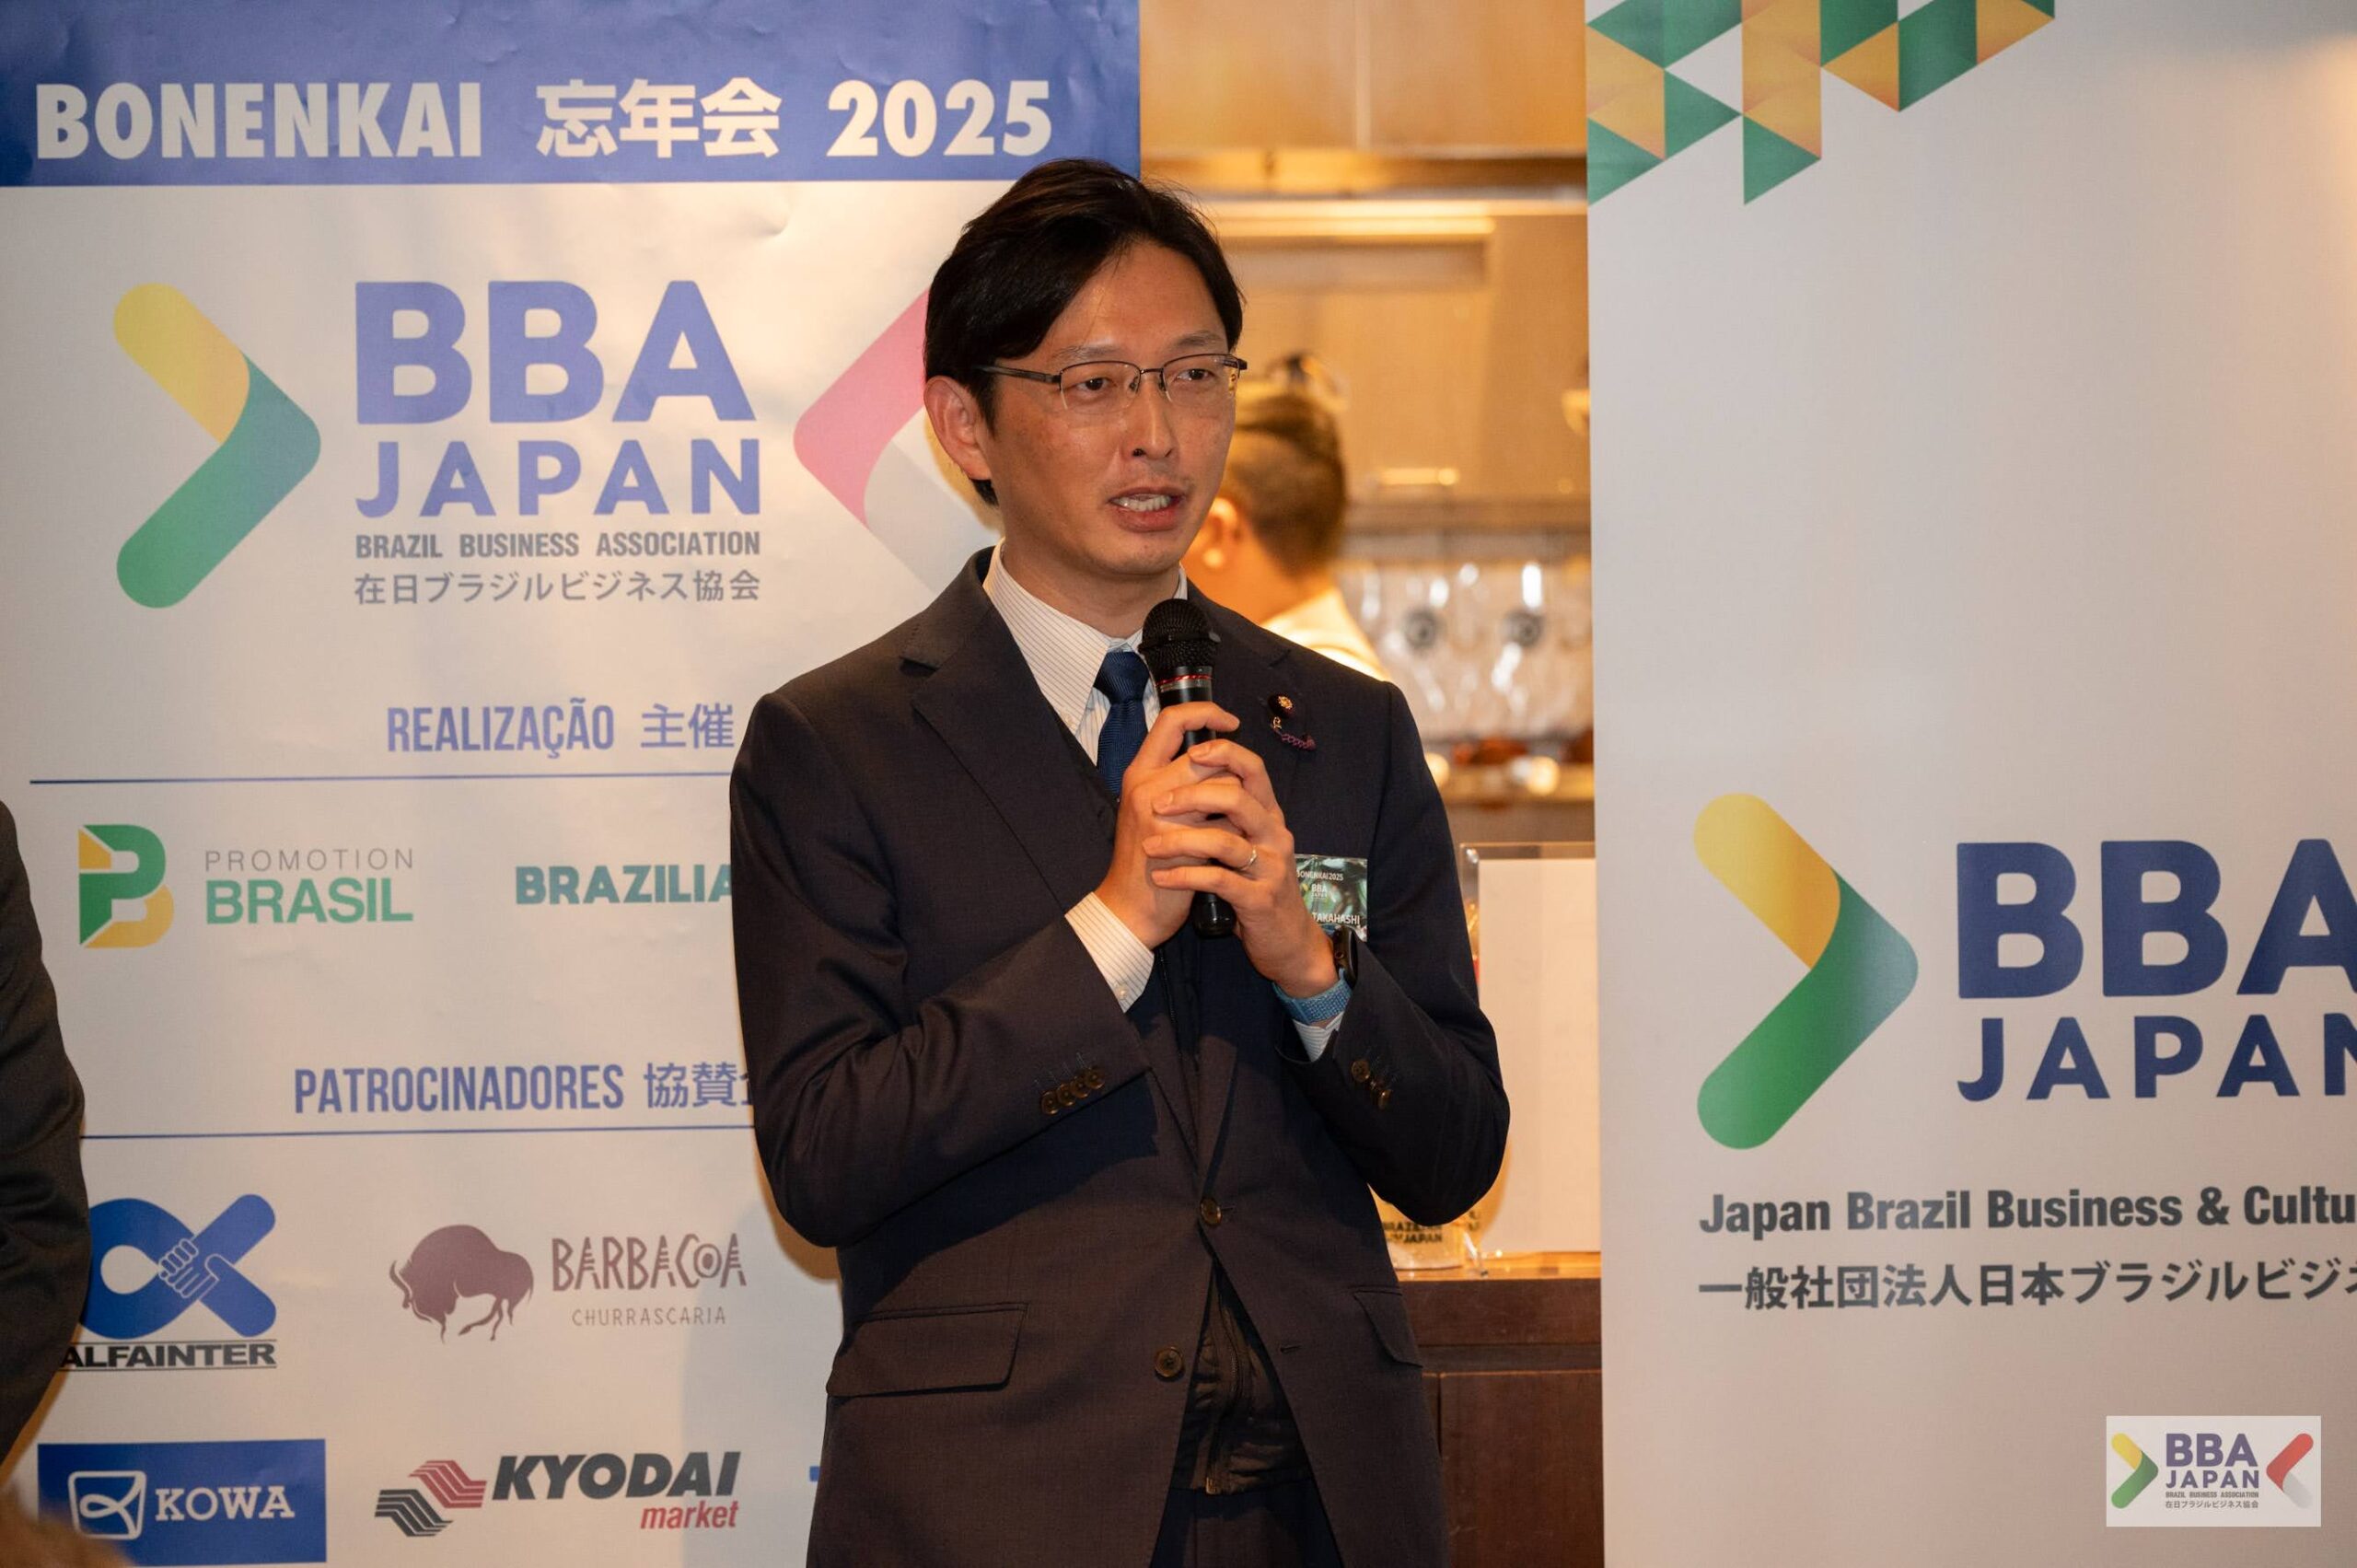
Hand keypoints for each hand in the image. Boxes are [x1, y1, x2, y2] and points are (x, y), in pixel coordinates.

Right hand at [1094, 702, 1238, 948]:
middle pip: (1209, 756)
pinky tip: (1229, 849)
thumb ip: (1175, 780)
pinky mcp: (1180, 842)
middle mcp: (1146, 786)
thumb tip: (1217, 755)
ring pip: (1225, 787)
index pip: (1171, 720)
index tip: (1230, 722)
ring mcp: (1160, 814)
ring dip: (1238, 807)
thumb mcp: (1151, 809)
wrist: (1132, 909)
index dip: (1205, 712)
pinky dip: (1236, 834)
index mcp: (1138, 773)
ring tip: (1230, 827)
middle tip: (1234, 799)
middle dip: (1232, 776)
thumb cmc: (1147, 859)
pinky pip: (1227, 822)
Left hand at [1143, 738, 1337, 997]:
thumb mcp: (1246, 841)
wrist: (1285, 940)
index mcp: (1269, 814)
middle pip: (1237, 797)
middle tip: (1157, 804)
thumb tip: (1189, 769)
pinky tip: (1163, 877)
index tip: (1192, 750)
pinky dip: (1185, 876)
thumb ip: (1227, 812)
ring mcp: (1270, 867)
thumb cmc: (1254, 883)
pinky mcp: (1260, 900)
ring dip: (1179, 841)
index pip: (1253, 768)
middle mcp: (1274, 834)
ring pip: (1224, 841)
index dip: (1224, 751)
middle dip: (1190, 795)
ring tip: (1150, 847)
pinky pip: (1219, 881)